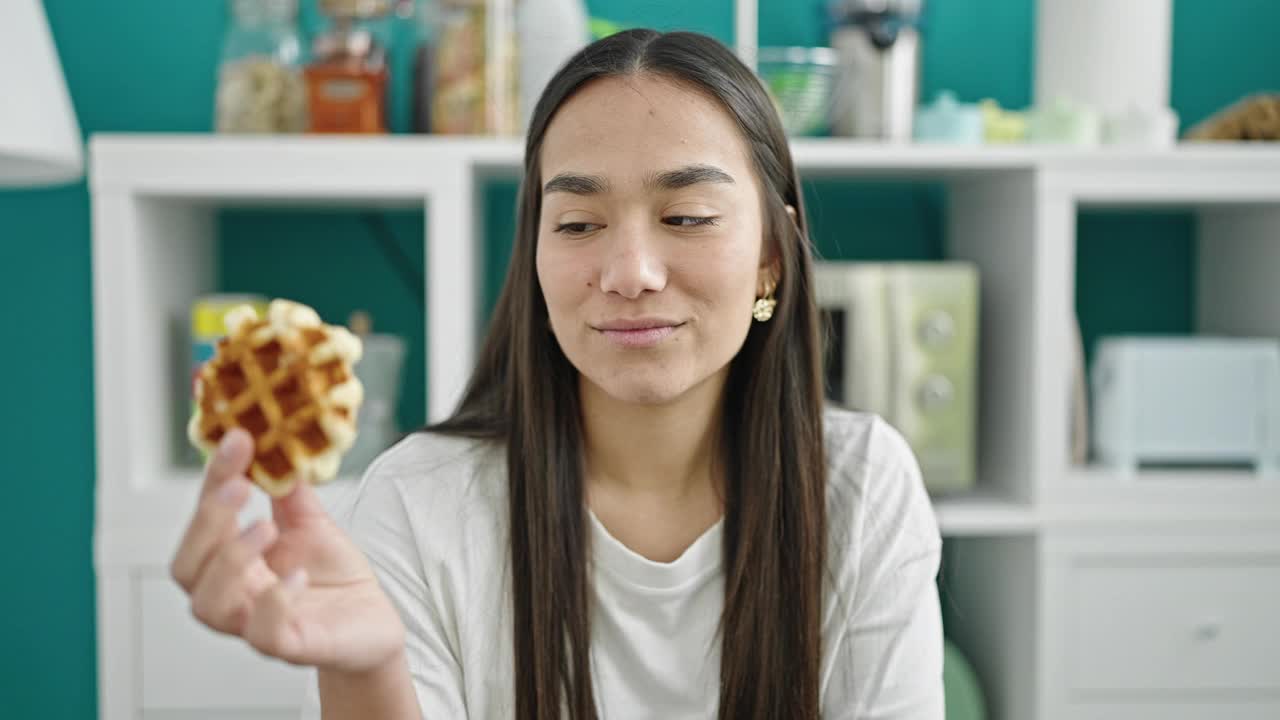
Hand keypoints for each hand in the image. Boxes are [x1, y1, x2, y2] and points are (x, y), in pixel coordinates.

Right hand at [170, 428, 405, 673]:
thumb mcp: (312, 523)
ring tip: (265, 528)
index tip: (236, 441)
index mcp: (233, 562)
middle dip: (207, 522)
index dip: (213, 481)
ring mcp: (257, 624)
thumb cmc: (333, 576)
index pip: (205, 521)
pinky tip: (297, 575)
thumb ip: (289, 491)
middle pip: (187, 567)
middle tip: (239, 486)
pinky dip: (274, 602)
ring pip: (209, 606)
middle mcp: (234, 595)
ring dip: (231, 561)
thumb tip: (275, 443)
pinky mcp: (291, 647)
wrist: (374, 620)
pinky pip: (262, 635)